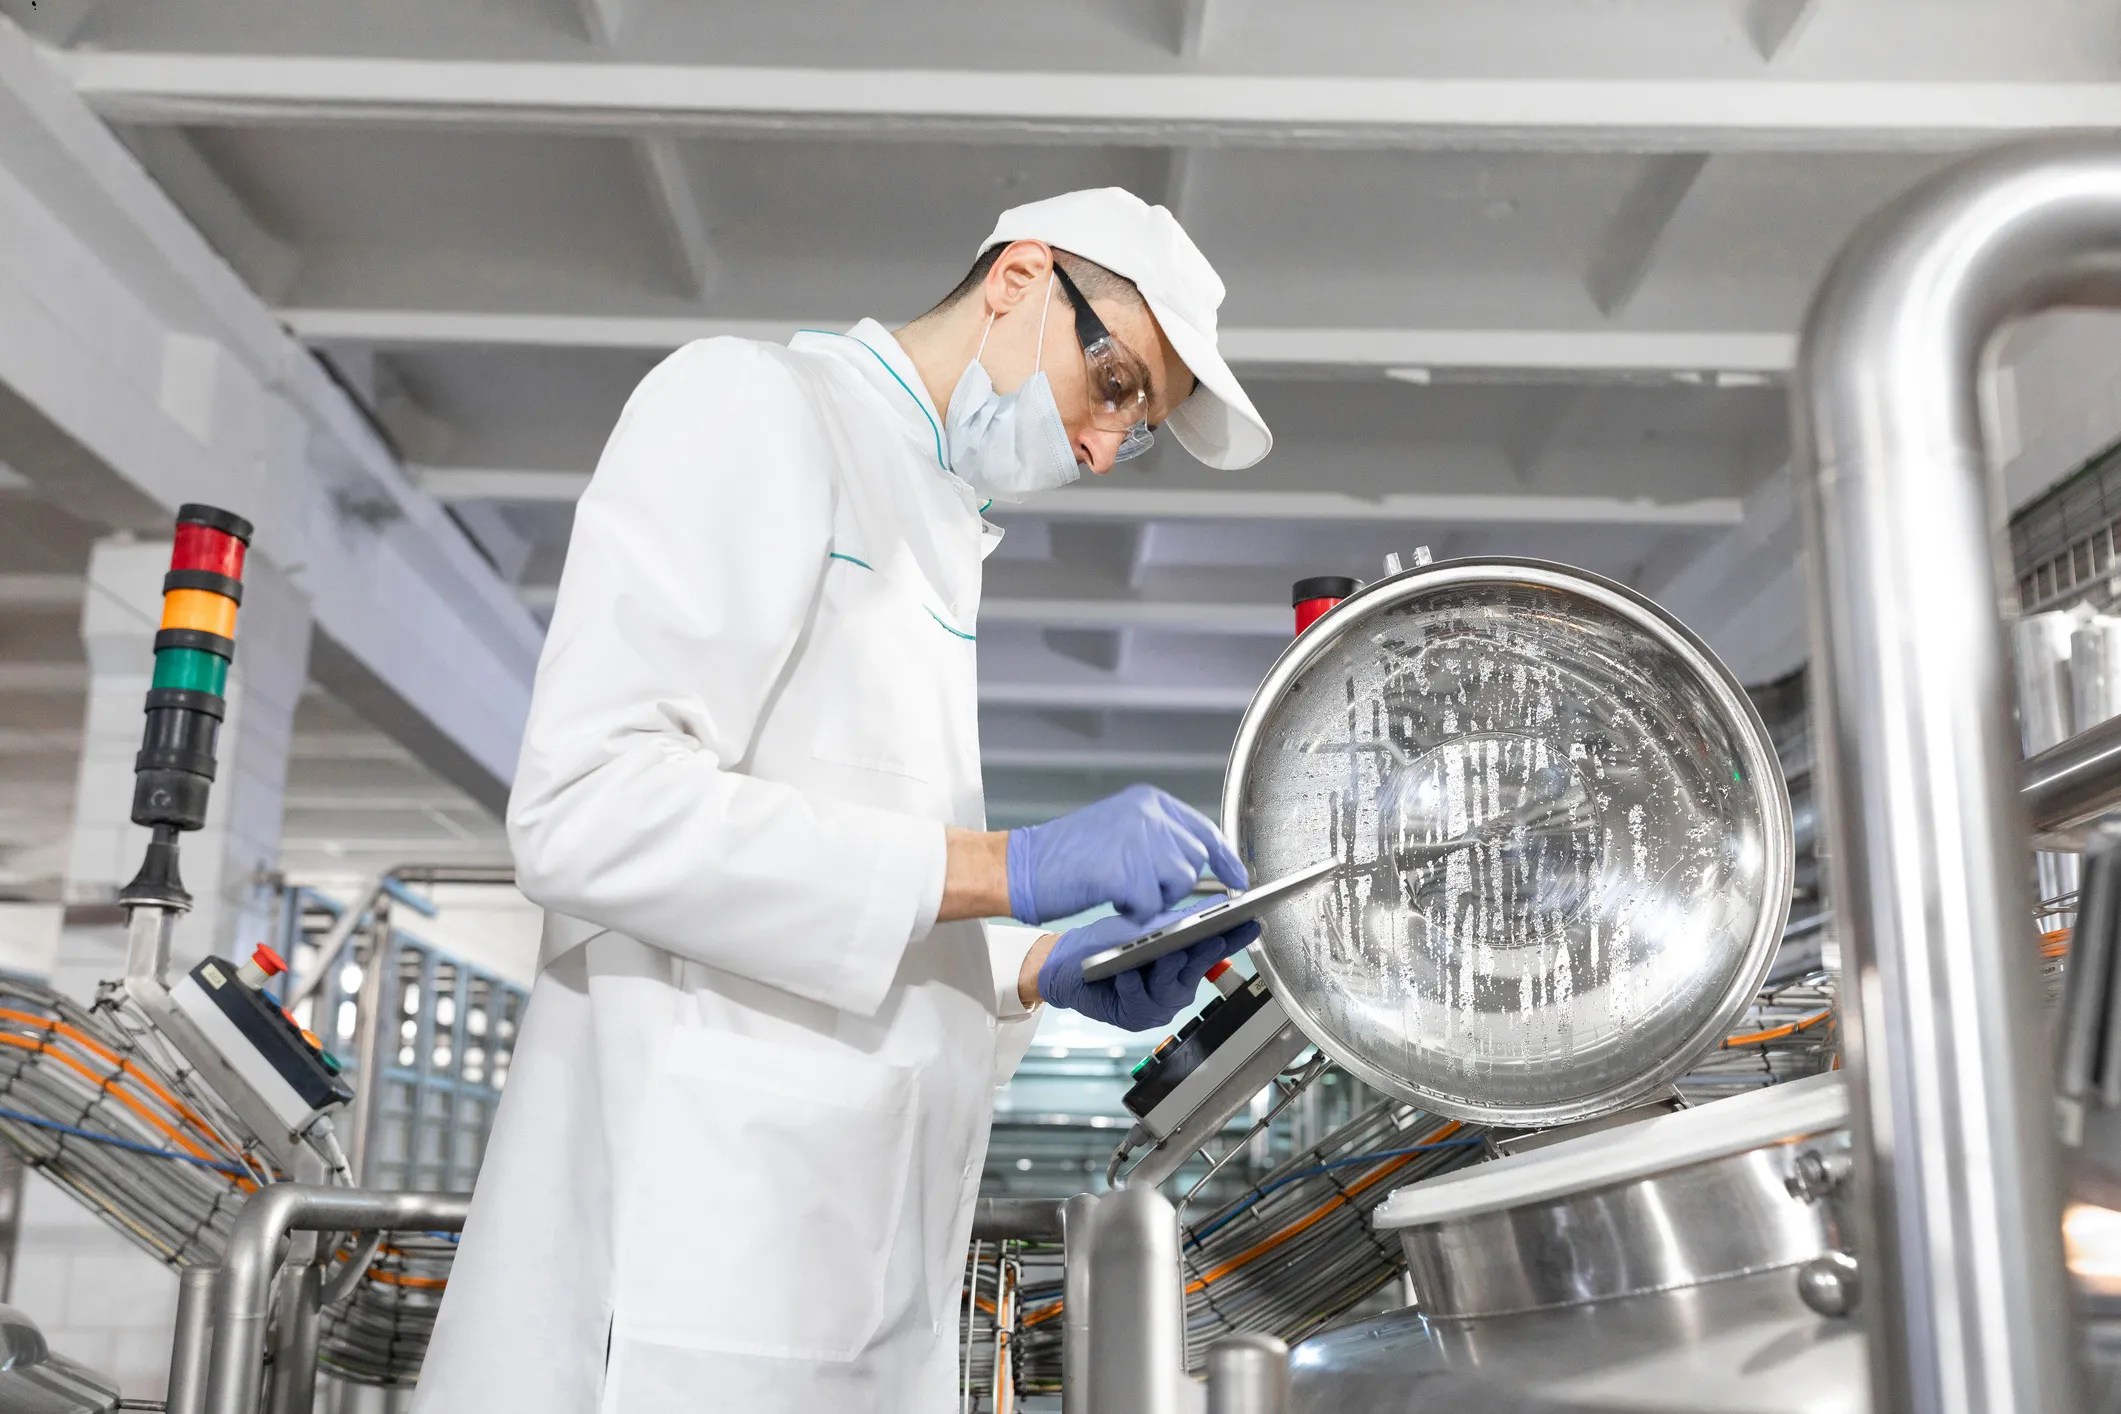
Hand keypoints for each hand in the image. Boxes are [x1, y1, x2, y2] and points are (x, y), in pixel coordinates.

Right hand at [1006, 785, 1246, 925]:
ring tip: (1122, 891)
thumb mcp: (1120, 829)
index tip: (1238, 879)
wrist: (1023, 865)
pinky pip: (1151, 904)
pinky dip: (1134, 912)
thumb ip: (1158, 838)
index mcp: (1148, 801)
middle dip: (1179, 885)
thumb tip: (1198, 862)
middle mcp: (1148, 814)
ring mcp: (1138, 840)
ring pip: (1179, 884)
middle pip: (1195, 859)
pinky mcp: (1125, 871)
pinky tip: (1111, 900)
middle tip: (1145, 891)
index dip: (1225, 857)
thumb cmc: (1066, 854)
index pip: (1204, 829)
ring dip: (1155, 898)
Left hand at [1036, 906, 1260, 1031]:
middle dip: (1202, 954)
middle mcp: (1175, 986)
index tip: (1251, 925)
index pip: (1214, 950)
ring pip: (1170, 989)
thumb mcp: (1144, 925)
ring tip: (1164, 955)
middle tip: (1211, 938)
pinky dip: (1132, 986)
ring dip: (1166, 970)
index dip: (1234, 940)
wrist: (1067, 964)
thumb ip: (1179, 921)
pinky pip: (1139, 1001)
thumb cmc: (1105, 944)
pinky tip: (1126, 975)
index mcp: (1182, 962)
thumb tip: (1214, 906)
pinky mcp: (1135, 1017)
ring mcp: (1157, 1005)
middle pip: (1195, 970)